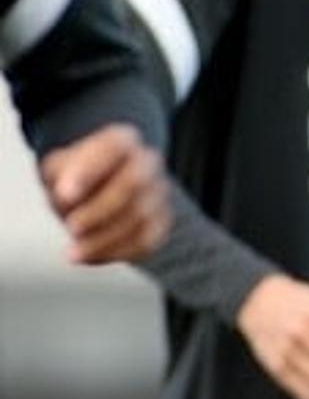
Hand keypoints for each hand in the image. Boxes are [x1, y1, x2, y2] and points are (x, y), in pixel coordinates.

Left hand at [38, 123, 168, 263]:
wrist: (95, 191)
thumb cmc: (74, 178)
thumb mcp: (57, 167)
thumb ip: (61, 175)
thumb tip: (69, 197)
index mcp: (122, 141)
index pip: (112, 149)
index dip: (89, 172)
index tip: (64, 194)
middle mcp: (147, 162)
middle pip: (134, 184)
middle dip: (100, 211)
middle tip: (72, 227)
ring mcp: (158, 193)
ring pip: (142, 218)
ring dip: (105, 240)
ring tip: (75, 252)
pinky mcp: (160, 222)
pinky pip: (146, 241)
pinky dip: (115, 253)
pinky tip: (89, 257)